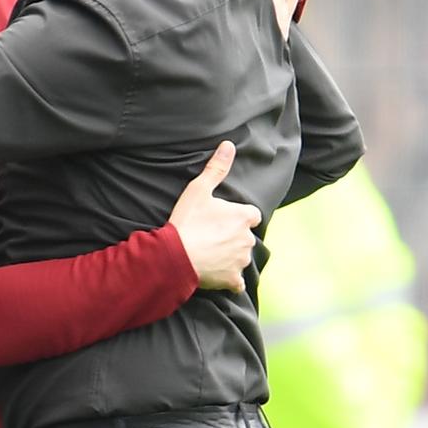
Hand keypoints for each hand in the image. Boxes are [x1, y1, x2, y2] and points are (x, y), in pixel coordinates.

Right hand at [168, 141, 261, 292]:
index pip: (251, 215)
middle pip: (246, 237)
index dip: (238, 216)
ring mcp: (241, 261)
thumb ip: (216, 168)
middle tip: (211, 236)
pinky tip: (216, 275)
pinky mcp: (232, 280)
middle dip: (234, 237)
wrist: (176, 256)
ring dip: (231, 257)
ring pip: (241, 258)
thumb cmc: (187, 221)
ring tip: (209, 254)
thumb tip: (229, 145)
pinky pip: (236, 282)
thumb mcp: (198, 189)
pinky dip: (229, 280)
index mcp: (243, 217)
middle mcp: (247, 239)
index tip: (223, 219)